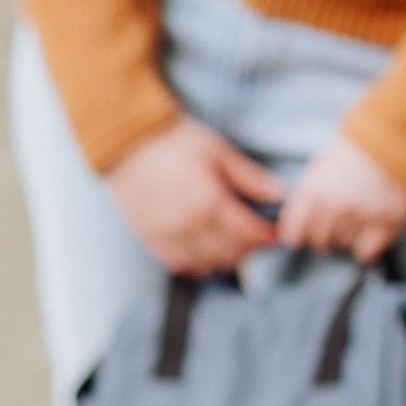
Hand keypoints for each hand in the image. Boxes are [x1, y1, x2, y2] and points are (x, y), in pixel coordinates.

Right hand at [106, 115, 285, 275]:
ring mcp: (166, 234)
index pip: (247, 234)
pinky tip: (204, 254)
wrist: (126, 141)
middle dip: (248, 249)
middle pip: (228, 253)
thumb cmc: (172, 141)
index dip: (265, 237)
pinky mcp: (149, 237)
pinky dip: (196, 264)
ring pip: (204, 263)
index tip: (273, 232)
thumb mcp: (217, 151)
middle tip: (255, 238)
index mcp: (209, 200)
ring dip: (223, 259)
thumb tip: (279, 194)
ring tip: (231, 246)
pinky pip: (178, 263)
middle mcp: (188, 224)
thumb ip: (249, 177)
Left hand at [276, 135, 405, 263]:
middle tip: (331, 229)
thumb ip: (307, 193)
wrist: (395, 139)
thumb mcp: (321, 165)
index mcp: (313, 191)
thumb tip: (296, 217)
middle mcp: (334, 206)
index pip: (294, 231)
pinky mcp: (386, 220)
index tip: (300, 238)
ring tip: (356, 218)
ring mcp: (360, 214)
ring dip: (346, 236)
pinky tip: (370, 233)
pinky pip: (367, 250)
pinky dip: (367, 246)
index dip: (297, 237)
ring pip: (344, 243)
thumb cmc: (357, 150)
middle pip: (319, 241)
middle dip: (323, 238)